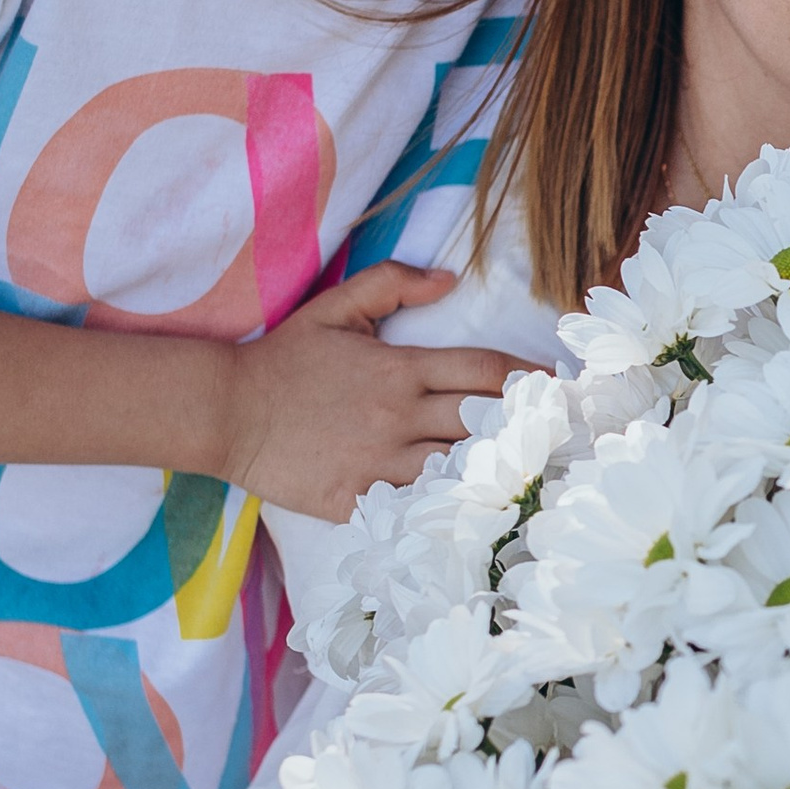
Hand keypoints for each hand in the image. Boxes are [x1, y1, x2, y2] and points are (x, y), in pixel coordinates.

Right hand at [220, 264, 531, 519]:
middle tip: (563, 431)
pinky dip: (452, 507)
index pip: (483, 370)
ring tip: (537, 472)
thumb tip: (450, 278)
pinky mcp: (360, 500)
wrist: (227, 411)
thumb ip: (393, 282)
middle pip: (484, 422)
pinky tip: (483, 509)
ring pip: (460, 469)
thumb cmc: (285, 360)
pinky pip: (420, 507)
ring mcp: (381, 462)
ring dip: (499, 470)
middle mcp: (398, 416)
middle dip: (527, 425)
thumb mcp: (335, 307)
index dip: (527, 376)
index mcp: (400, 368)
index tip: (556, 383)